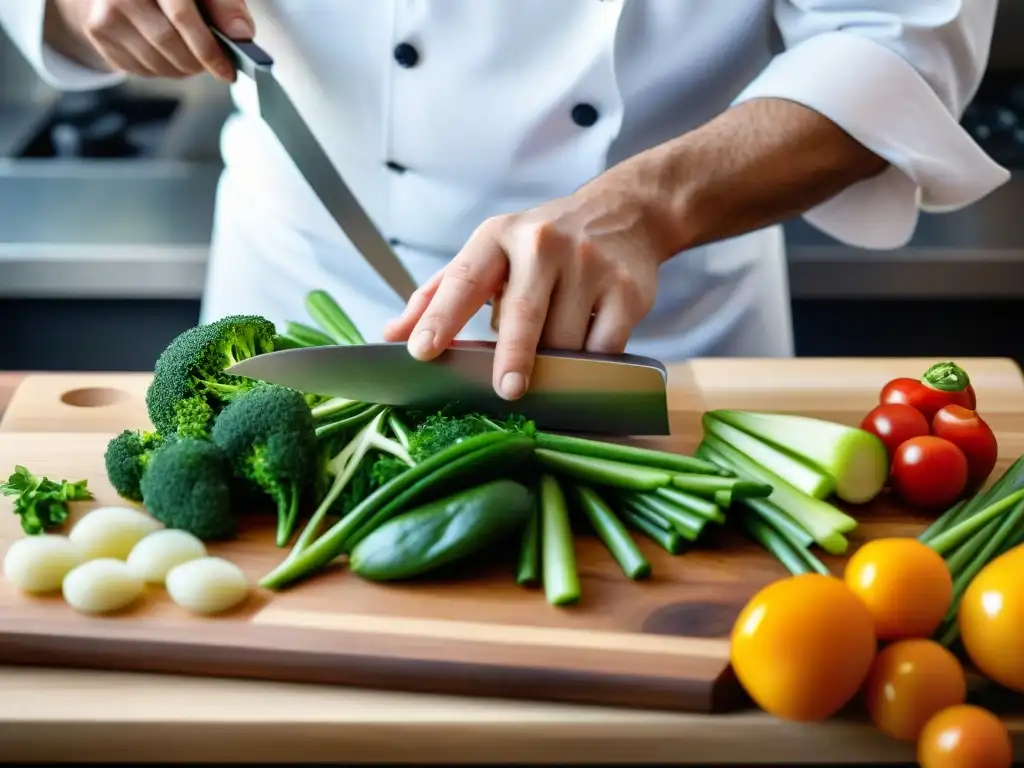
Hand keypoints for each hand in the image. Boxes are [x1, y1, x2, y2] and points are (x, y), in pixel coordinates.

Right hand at [51, 0, 253, 81]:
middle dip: (198, 62)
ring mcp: (104, 14)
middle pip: (169, 45)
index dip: (209, 49)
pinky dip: (163, 69)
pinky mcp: (97, 34)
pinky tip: (167, 52)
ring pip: (156, 63)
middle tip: (214, 64)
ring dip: (183, 69)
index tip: (228, 71)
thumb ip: (224, 5)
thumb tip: (243, 35)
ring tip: (191, 55)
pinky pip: (142, 69)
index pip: (182, 17)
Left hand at [383, 179, 667, 400]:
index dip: (440, 317)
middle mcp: (542, 244)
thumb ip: (440, 294)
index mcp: (497, 237)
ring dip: (552, 364)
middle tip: (506, 391)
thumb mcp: (489, 254)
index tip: (422, 351)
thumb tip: (391, 334)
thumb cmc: (541, 245)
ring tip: (548, 360)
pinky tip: (583, 356)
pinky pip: (604, 346)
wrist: (624, 213)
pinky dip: (589, 363)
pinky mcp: (626, 290)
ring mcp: (589, 265)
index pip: (463, 280)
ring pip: (564, 340)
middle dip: (512, 357)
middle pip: (523, 314)